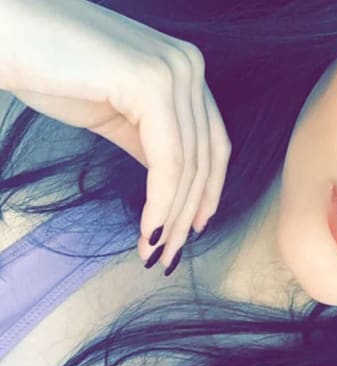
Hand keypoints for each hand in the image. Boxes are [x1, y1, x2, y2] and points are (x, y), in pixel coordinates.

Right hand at [0, 0, 230, 271]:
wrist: (4, 34)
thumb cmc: (49, 70)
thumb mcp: (116, 113)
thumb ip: (150, 140)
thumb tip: (172, 183)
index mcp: (186, 70)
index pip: (212, 143)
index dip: (208, 192)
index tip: (193, 229)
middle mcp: (190, 66)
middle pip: (205, 158)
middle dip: (188, 215)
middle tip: (169, 256)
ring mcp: (174, 71)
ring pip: (188, 165)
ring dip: (173, 219)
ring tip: (155, 254)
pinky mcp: (151, 82)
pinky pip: (167, 160)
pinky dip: (161, 204)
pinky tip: (148, 233)